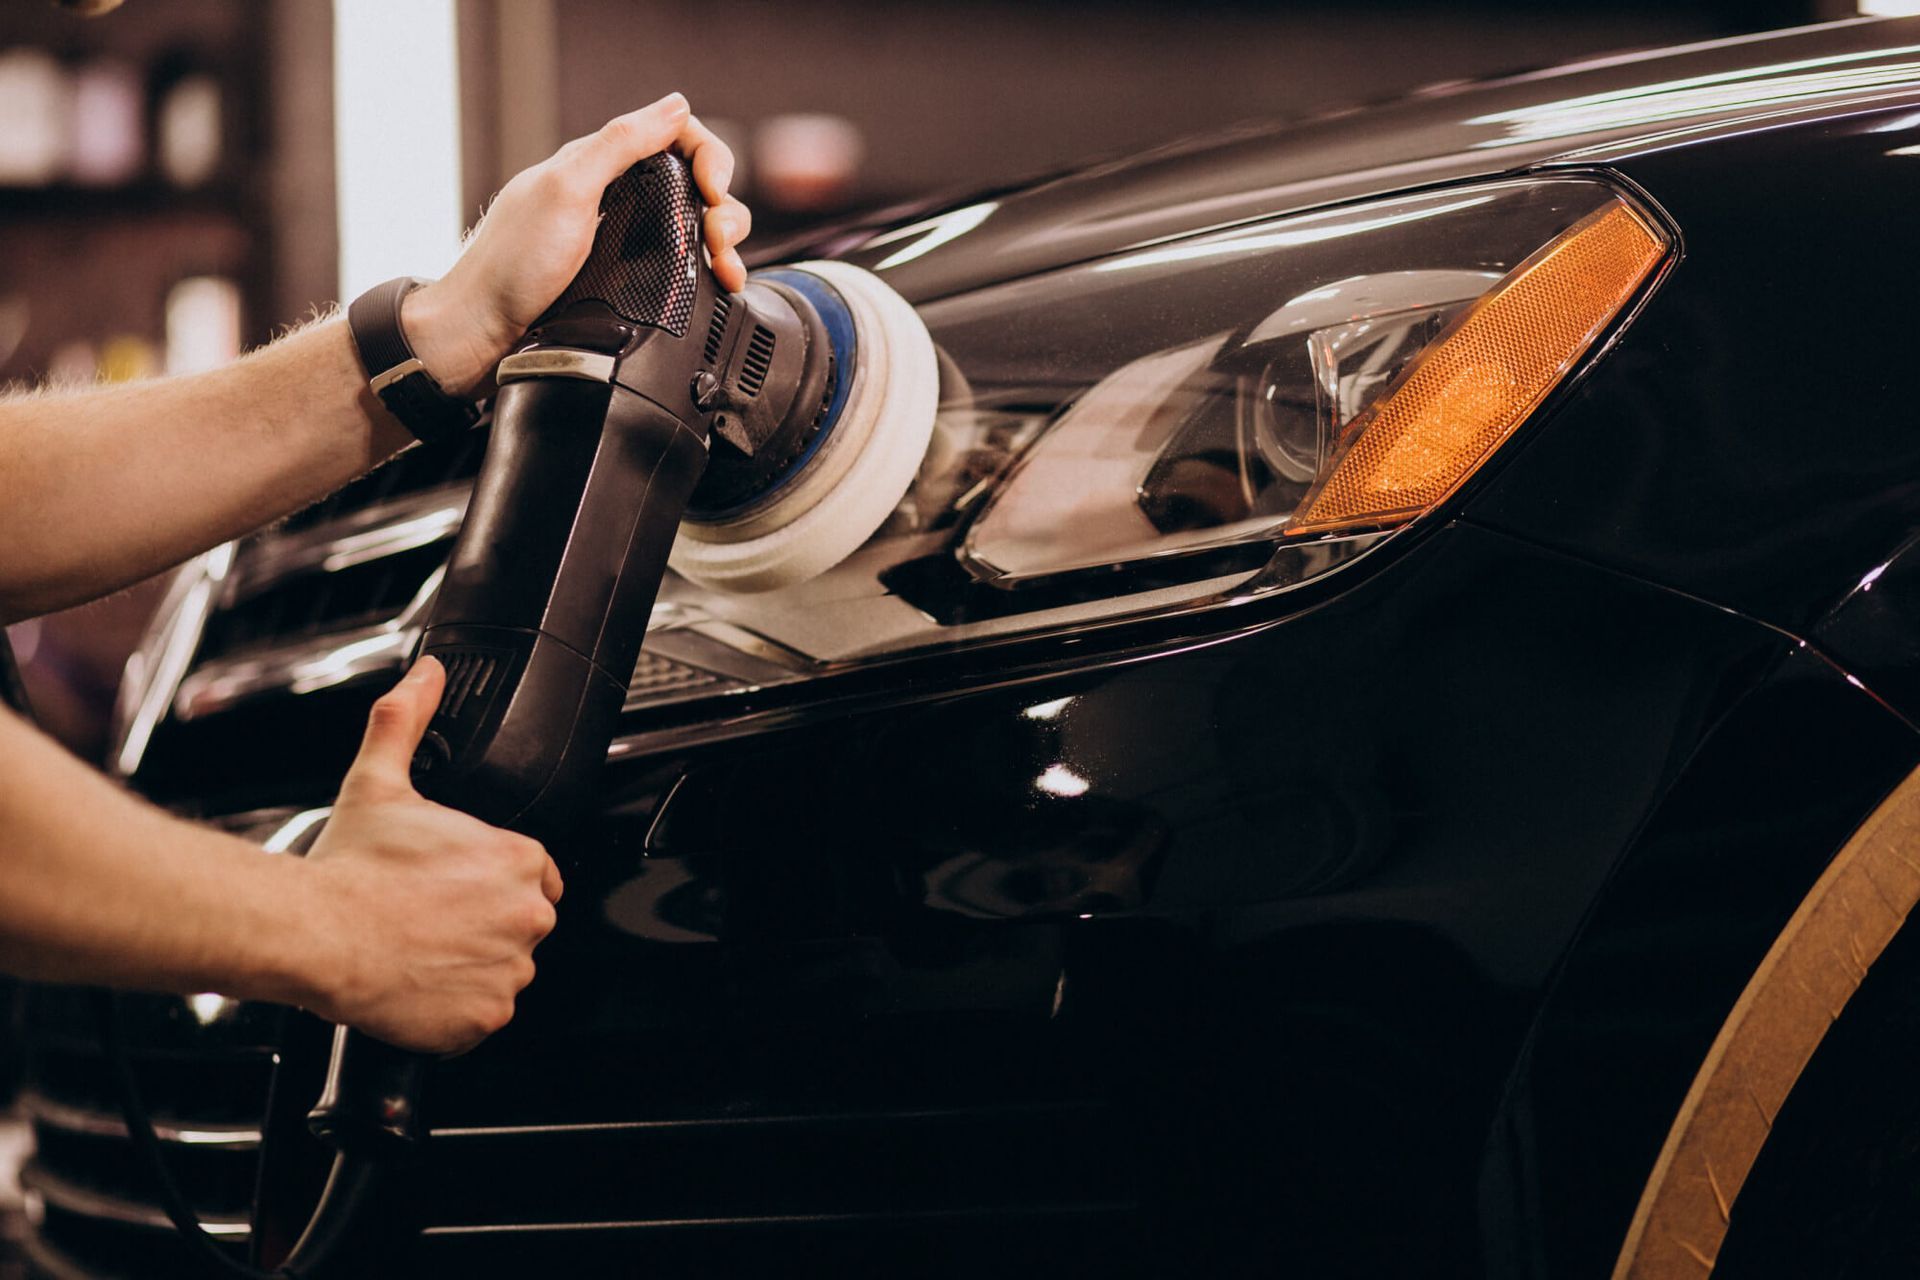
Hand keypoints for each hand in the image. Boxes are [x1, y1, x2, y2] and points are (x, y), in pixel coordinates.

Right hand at [299, 657, 562, 1053]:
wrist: (315, 934)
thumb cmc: (349, 867)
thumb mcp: (380, 780)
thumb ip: (407, 721)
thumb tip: (425, 676)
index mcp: (518, 859)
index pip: (531, 872)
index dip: (489, 879)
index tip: (453, 886)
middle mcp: (527, 914)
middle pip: (521, 920)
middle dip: (483, 920)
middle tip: (429, 917)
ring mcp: (509, 969)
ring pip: (504, 966)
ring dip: (471, 962)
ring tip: (420, 947)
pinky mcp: (487, 1015)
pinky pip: (484, 1013)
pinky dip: (456, 1006)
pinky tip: (420, 982)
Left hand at [402, 92, 751, 396]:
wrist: (483, 333)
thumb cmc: (511, 266)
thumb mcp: (567, 190)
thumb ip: (620, 145)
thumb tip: (675, 107)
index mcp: (601, 166)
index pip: (676, 137)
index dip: (708, 157)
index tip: (713, 190)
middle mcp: (617, 198)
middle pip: (696, 185)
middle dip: (724, 207)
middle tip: (718, 239)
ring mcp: (625, 241)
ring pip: (696, 227)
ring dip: (726, 243)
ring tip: (726, 269)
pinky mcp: (630, 281)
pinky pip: (684, 266)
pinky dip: (710, 271)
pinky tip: (719, 284)